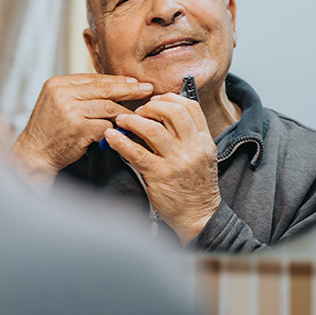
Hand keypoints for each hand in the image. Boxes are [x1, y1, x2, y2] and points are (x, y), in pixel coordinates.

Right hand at [10, 74, 153, 190]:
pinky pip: (105, 125)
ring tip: (139, 114)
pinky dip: (114, 129)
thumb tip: (111, 87)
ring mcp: (69, 110)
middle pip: (103, 89)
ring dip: (124, 113)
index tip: (134, 82)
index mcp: (57, 84)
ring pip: (107, 107)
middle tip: (147, 89)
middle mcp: (61, 93)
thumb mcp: (57, 104)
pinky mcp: (77, 128)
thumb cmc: (47, 132)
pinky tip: (122, 131)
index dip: (116, 80)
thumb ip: (79, 94)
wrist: (33, 155)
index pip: (93, 78)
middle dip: (128, 89)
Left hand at [103, 93, 220, 242]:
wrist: (199, 215)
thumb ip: (186, 136)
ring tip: (122, 121)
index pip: (190, 107)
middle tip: (137, 112)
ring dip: (133, 120)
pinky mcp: (160, 175)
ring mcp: (177, 161)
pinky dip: (121, 141)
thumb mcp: (201, 156)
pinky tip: (112, 136)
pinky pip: (137, 152)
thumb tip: (161, 116)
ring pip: (153, 129)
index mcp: (204, 140)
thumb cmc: (195, 186)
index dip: (169, 99)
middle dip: (150, 106)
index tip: (154, 101)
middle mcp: (193, 147)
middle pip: (173, 111)